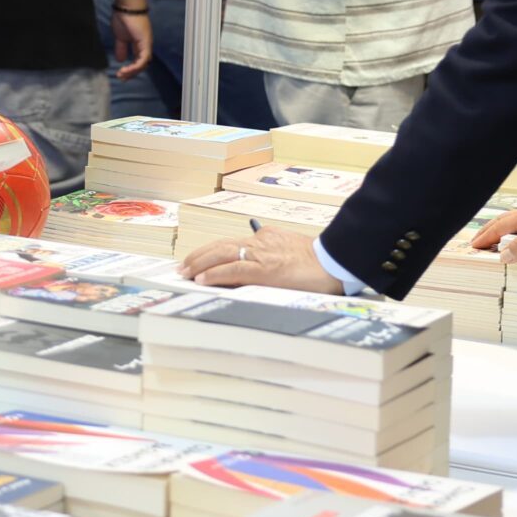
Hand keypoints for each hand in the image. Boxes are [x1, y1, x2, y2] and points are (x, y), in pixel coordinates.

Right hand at [110, 6, 152, 79]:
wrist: (127, 6)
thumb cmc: (123, 17)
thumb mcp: (120, 37)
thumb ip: (121, 48)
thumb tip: (120, 59)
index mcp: (139, 43)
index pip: (138, 60)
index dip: (131, 68)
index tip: (120, 73)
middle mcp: (145, 45)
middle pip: (142, 64)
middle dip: (131, 73)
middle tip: (121, 78)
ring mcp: (146, 44)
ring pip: (143, 64)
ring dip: (132, 71)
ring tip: (121, 75)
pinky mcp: (145, 43)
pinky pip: (143, 59)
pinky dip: (135, 67)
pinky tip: (126, 70)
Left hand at [179, 227, 344, 292]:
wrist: (334, 262)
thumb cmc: (316, 261)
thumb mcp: (288, 249)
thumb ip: (271, 251)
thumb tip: (252, 262)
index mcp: (265, 237)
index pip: (230, 242)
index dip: (210, 251)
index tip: (197, 259)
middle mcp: (259, 242)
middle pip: (220, 245)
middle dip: (198, 256)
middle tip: (182, 266)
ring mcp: (261, 255)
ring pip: (222, 254)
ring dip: (200, 264)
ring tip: (186, 272)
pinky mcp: (265, 270)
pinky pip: (234, 269)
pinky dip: (215, 273)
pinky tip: (203, 279)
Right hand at [470, 202, 516, 262]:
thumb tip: (503, 255)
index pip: (498, 227)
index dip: (485, 237)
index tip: (473, 247)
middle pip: (502, 222)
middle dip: (487, 232)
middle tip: (476, 243)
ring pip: (512, 223)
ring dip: (499, 231)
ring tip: (492, 241)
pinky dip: (512, 232)